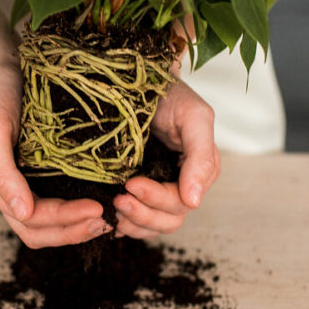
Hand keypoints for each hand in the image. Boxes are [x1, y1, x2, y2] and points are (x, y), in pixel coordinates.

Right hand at [0, 62, 109, 248]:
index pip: (30, 219)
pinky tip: (97, 202)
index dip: (64, 220)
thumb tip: (22, 212)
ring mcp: (19, 184)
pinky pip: (53, 203)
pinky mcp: (34, 173)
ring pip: (46, 224)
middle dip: (72, 231)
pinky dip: (74, 212)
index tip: (98, 208)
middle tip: (107, 222)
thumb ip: (1, 172)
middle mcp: (4, 191)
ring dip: (74, 228)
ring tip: (106, 219)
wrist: (0, 66)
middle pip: (38, 231)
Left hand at [113, 79, 219, 238]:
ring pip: (151, 225)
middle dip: (142, 213)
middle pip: (167, 220)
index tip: (130, 184)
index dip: (155, 198)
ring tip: (111, 207)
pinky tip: (107, 216)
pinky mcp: (137, 191)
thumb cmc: (171, 95)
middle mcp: (181, 186)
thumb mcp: (193, 118)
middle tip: (117, 199)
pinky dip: (122, 225)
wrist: (141, 82)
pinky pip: (134, 222)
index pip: (180, 202)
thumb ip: (201, 157)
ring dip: (131, 222)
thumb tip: (194, 202)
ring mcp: (159, 190)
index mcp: (199, 172)